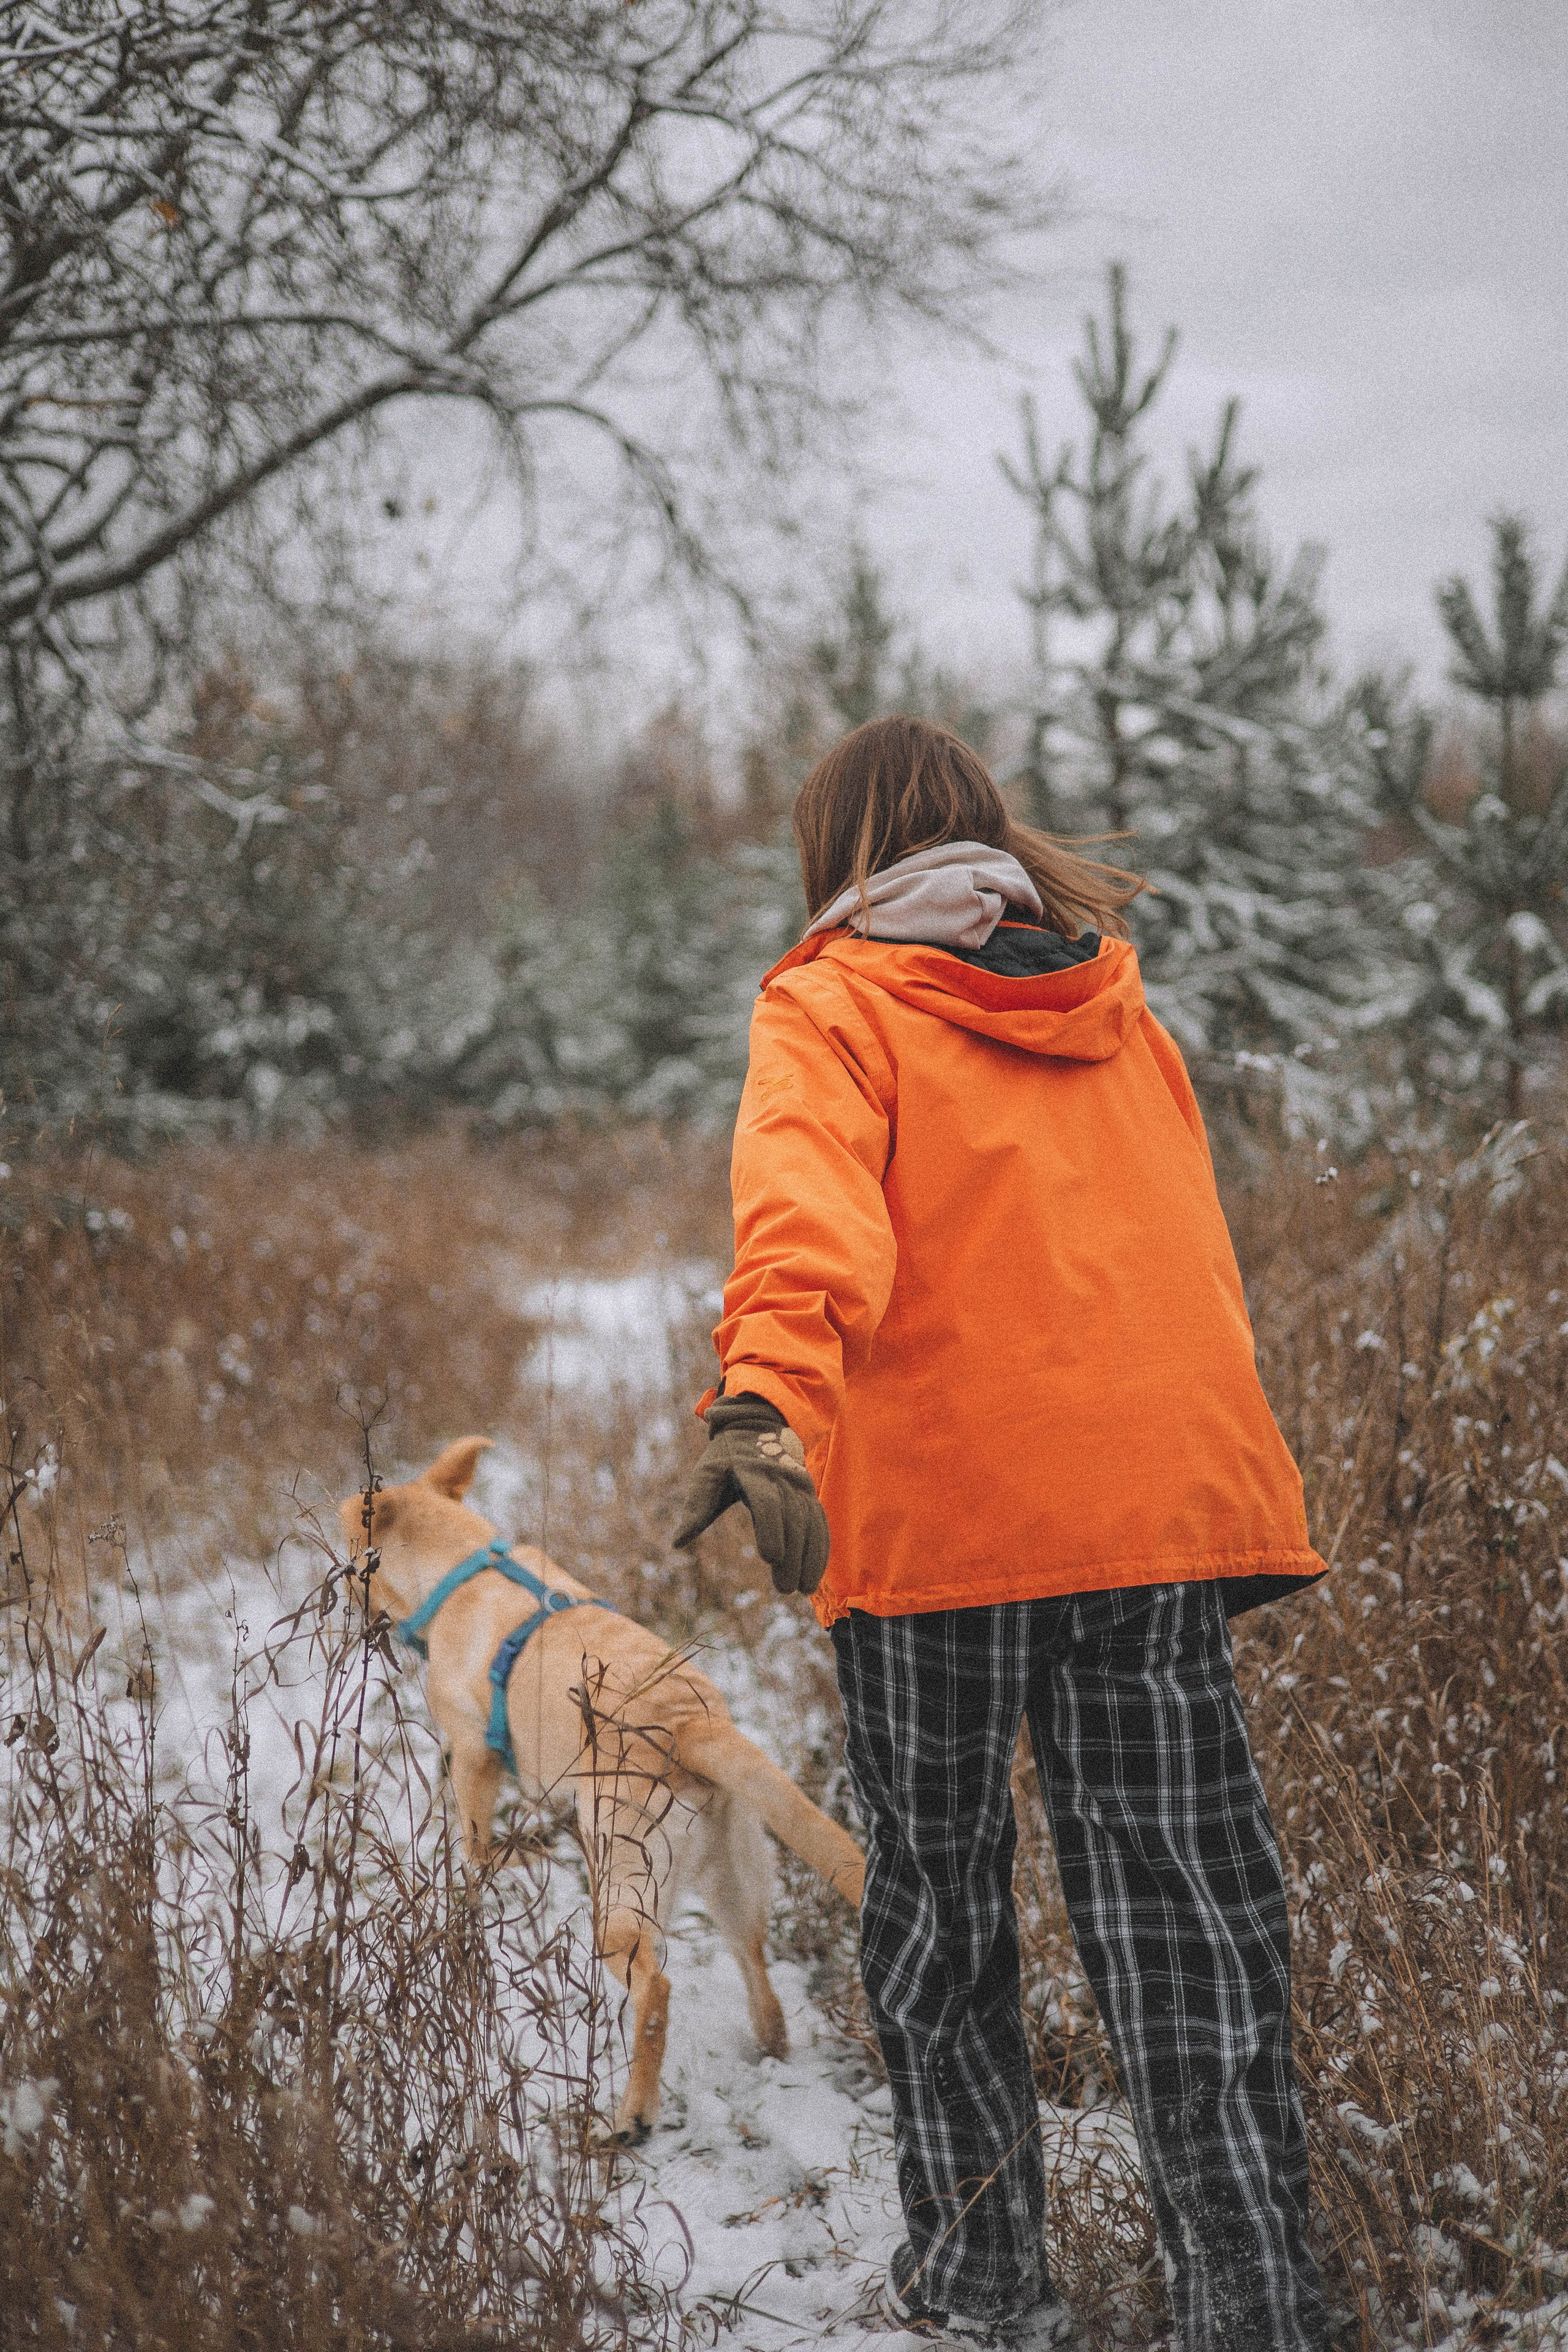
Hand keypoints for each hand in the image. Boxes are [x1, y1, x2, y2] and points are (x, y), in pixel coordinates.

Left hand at [673, 1392, 829, 1596]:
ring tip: (801, 1589)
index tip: (769, 1558)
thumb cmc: (725, 1456)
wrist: (758, 1425)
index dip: (770, 1528)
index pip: (768, 1501)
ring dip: (809, 1557)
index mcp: (755, 1471)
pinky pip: (820, 1522)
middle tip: (784, 1588)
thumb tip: (677, 1542)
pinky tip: (813, 1576)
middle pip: (792, 1518)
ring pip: (810, 1523)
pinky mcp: (809, 1495)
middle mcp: (783, 1478)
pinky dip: (820, 1549)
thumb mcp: (707, 1473)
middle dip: (792, 1555)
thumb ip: (697, 1505)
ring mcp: (800, 1486)